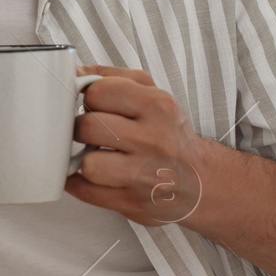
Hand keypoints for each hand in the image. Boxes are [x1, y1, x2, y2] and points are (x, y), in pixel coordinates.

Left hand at [66, 66, 205, 225]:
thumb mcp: (153, 95)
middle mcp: (153, 140)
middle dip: (81, 129)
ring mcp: (144, 175)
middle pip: (89, 127)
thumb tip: (76, 72)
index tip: (93, 106)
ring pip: (87, 164)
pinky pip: (86, 192)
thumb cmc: (170, 136)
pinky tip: (93, 175)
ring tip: (95, 155)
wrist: (199, 180)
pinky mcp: (132, 203)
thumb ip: (113, 78)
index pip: (99, 92)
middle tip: (91, 133)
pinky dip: (80, 183)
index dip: (89, 98)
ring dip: (84, 160)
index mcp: (157, 107)